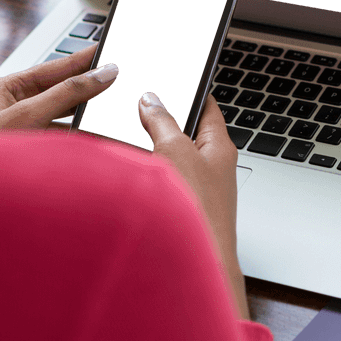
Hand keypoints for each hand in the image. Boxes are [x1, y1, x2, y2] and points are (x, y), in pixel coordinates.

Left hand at [0, 44, 117, 131]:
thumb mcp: (29, 115)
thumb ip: (67, 93)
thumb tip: (102, 74)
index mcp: (10, 87)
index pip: (56, 66)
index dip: (85, 58)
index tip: (109, 50)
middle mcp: (18, 104)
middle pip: (64, 89)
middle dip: (90, 85)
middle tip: (119, 76)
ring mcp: (27, 127)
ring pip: (66, 113)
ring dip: (88, 111)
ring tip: (112, 104)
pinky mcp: (36, 148)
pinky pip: (65, 135)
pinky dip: (82, 133)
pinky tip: (97, 132)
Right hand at [137, 91, 248, 319]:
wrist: (199, 268)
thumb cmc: (199, 213)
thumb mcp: (175, 151)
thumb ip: (162, 122)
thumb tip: (152, 100)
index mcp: (219, 146)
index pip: (207, 105)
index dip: (189, 87)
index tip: (171, 73)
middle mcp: (211, 166)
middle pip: (184, 130)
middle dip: (160, 117)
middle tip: (134, 100)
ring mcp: (195, 188)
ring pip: (167, 156)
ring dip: (147, 146)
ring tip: (120, 130)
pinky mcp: (179, 208)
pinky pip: (158, 180)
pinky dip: (142, 171)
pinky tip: (124, 170)